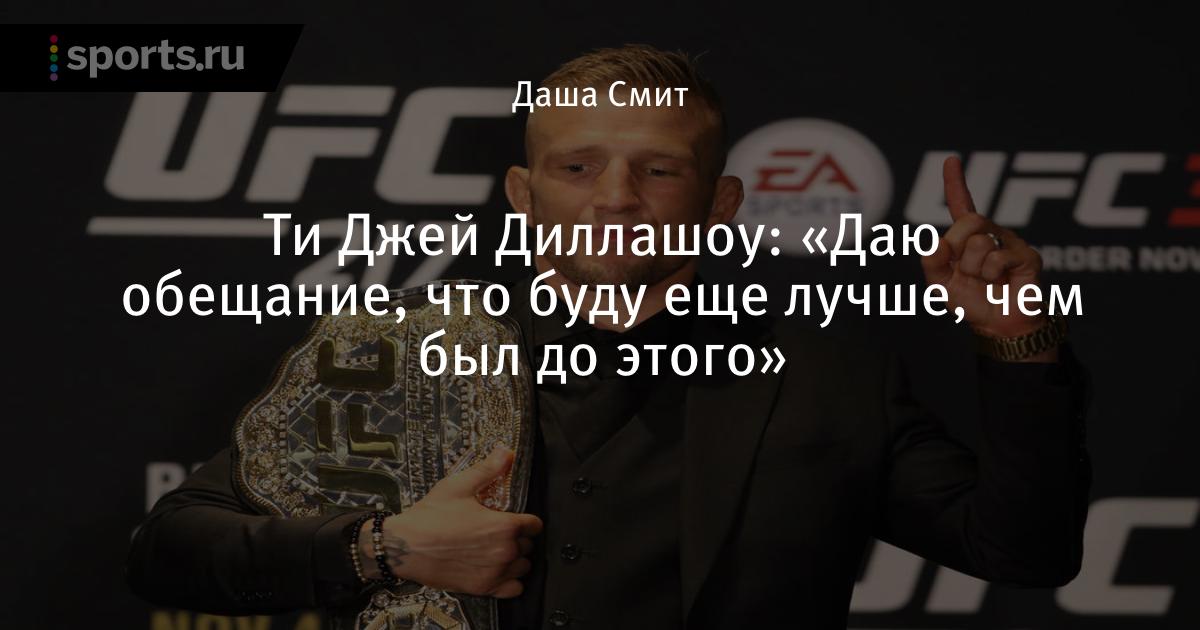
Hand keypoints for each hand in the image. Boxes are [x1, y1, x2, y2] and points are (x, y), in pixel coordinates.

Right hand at [358, 445, 541, 597]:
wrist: (405, 545)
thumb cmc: (430, 516)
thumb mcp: (459, 486)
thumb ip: (488, 469)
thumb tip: (507, 452)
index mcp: (504, 526)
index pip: (534, 525)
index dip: (525, 519)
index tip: (514, 518)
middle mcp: (504, 551)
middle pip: (528, 546)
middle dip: (517, 538)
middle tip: (497, 532)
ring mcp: (495, 573)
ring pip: (523, 567)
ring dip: (515, 559)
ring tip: (497, 550)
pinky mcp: (483, 588)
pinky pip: (514, 589)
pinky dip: (510, 581)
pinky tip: (496, 570)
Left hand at [920, 156, 1053, 354]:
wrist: (996, 324)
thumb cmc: (972, 301)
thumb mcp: (941, 284)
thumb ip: (932, 264)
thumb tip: (937, 243)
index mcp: (968, 237)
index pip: (961, 204)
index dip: (955, 183)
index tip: (951, 160)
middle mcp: (990, 234)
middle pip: (970, 220)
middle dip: (959, 246)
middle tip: (965, 270)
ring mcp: (1010, 243)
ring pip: (981, 242)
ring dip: (974, 268)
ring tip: (985, 280)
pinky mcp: (1027, 256)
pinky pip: (997, 259)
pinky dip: (991, 276)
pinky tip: (1000, 283)